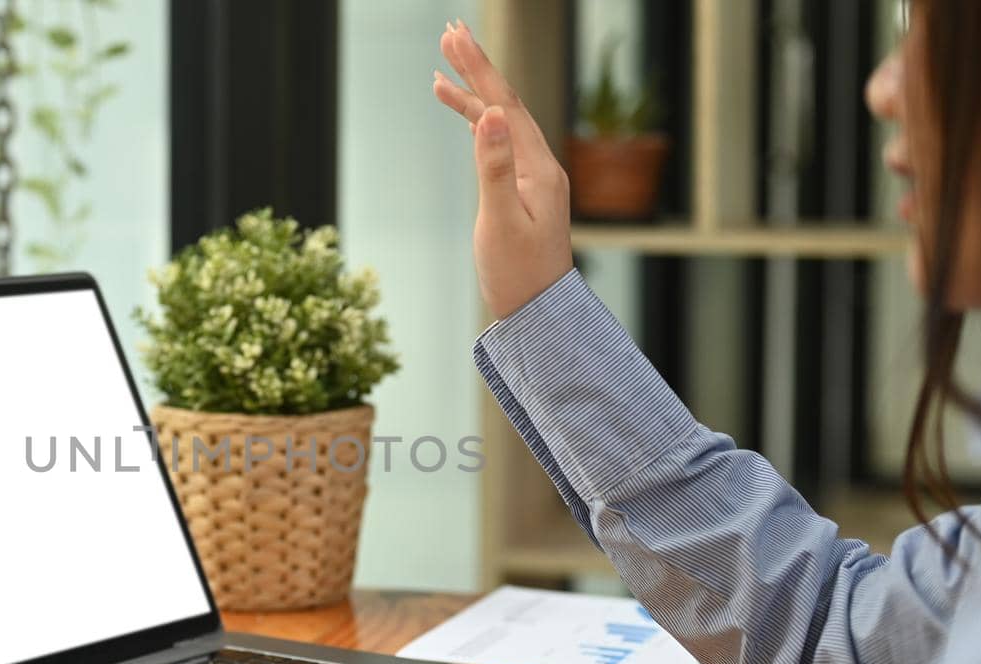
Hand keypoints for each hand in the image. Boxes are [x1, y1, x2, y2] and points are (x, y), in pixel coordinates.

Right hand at [432, 20, 572, 319]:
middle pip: (506, 104)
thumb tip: (491, 117)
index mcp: (538, 167)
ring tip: (441, 72)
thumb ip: (494, 167)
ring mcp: (533, 178)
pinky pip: (500, 146)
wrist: (539, 313)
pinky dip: (478, 127)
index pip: (505, 103)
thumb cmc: (517, 273)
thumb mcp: (501, 220)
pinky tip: (466, 117)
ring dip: (472, 96)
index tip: (453, 36)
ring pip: (501, 125)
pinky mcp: (524, 193)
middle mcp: (540, 165)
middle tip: (450, 32)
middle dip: (476, 69)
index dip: (477, 68)